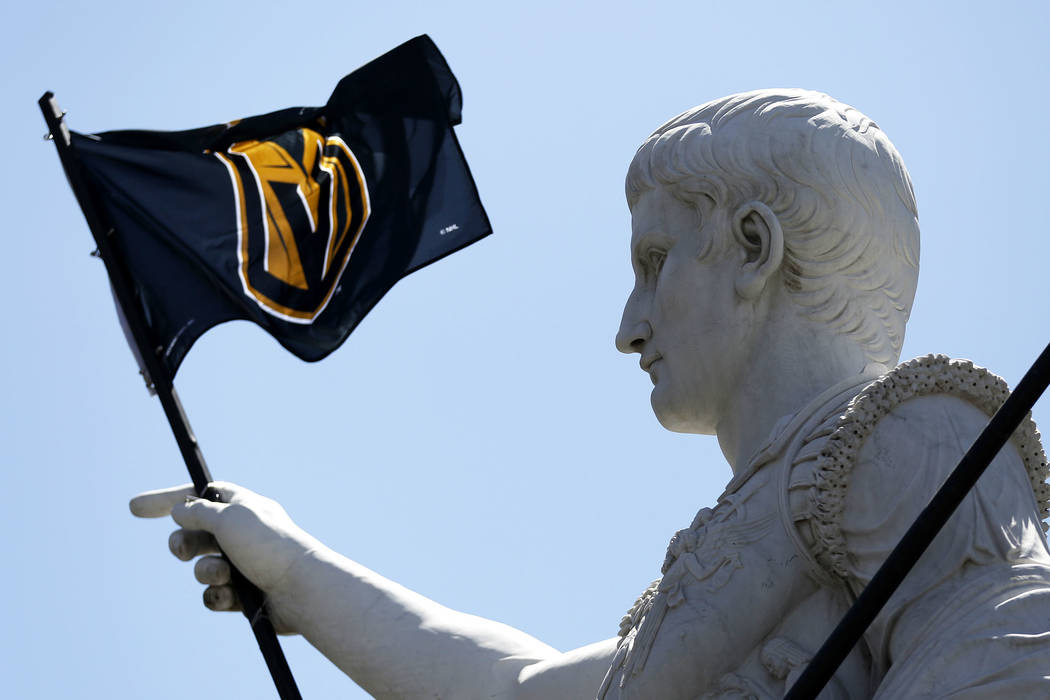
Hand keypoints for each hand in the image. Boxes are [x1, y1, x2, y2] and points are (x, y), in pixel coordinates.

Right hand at [129, 481, 318, 632]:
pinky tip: (232, 595)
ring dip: (206, 572)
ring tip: (224, 575)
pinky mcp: (244, 594)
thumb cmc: (268, 545)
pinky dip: (217, 595)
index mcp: (243, 507)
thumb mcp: (230, 518)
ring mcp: (243, 564)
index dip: (168, 500)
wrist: (301, 589)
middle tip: (183, 551)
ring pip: (202, 568)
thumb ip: (199, 513)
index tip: (136, 508)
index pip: (199, 495)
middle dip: (182, 544)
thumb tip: (179, 510)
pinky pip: (213, 595)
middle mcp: (242, 533)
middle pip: (194, 535)